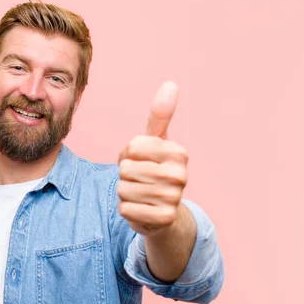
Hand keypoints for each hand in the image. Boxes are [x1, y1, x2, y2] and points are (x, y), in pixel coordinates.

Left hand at [117, 81, 188, 235]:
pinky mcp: (163, 219)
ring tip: (140, 194)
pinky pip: (126, 209)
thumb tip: (171, 84)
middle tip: (139, 180)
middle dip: (125, 175)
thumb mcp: (155, 141)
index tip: (141, 160)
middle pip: (126, 170)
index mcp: (178, 153)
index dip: (128, 155)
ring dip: (124, 193)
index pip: (132, 147)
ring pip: (123, 190)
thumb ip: (160, 115)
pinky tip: (140, 209)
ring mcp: (174, 198)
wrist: (162, 210)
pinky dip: (126, 210)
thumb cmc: (154, 168)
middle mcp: (180, 175)